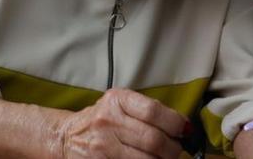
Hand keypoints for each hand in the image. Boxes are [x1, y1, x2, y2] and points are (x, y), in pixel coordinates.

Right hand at [52, 88, 187, 158]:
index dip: (175, 123)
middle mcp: (108, 121)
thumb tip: (182, 125)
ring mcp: (102, 145)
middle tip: (176, 150)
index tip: (185, 130)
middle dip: (172, 148)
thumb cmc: (101, 119)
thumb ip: (147, 111)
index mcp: (117, 100)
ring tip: (163, 158)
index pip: (153, 111)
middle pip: (153, 139)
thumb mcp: (120, 105)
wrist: (67, 136)